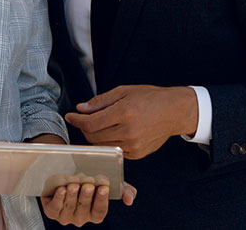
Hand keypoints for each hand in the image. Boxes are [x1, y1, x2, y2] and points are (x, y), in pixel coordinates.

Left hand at [40, 181, 135, 225]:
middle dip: (86, 196)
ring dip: (72, 196)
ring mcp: (65, 216)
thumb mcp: (109, 183)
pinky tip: (61, 189)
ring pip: (69, 208)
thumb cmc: (91, 180)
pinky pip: (54, 209)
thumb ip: (124, 190)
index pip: (100, 211)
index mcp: (95, 214)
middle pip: (84, 209)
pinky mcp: (51, 211)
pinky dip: (58, 199)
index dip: (102, 200)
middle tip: (88, 185)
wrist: (68, 172)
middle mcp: (80, 217)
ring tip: (74, 184)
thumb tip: (129, 199)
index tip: (104, 187)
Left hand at [65, 85, 197, 159]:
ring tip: (99, 125)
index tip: (70, 116)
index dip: (76, 120)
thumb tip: (81, 108)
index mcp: (124, 112)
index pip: (90, 123)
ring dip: (95, 137)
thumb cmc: (150, 98)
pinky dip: (109, 143)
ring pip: (102, 146)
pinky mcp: (137, 154)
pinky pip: (114, 151)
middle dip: (84, 128)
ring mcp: (133, 145)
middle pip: (93, 137)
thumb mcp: (124, 91)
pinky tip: (114, 132)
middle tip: (85, 119)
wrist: (174, 111)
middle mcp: (128, 131)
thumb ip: (100, 101)